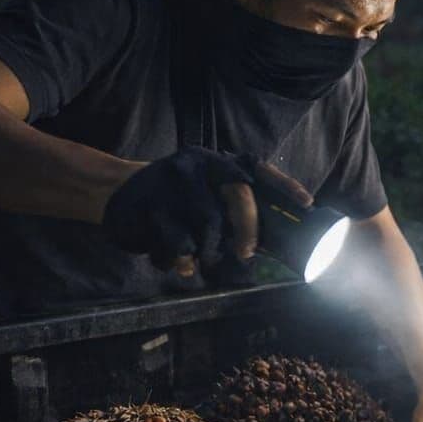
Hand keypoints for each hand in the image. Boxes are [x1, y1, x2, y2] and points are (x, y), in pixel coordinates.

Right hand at [101, 148, 309, 277]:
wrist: (115, 192)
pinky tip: (171, 257)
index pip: (257, 169)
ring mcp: (171, 185)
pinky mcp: (149, 208)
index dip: (284, 185)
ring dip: (206, 252)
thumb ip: (232, 206)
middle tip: (246, 253)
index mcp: (213, 161)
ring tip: (196, 256)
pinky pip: (178, 246)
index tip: (307, 203)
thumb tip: (274, 239)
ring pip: (208, 229)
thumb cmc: (173, 199)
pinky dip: (178, 260)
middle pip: (236, 198)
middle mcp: (195, 166)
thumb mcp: (202, 190)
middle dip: (247, 231)